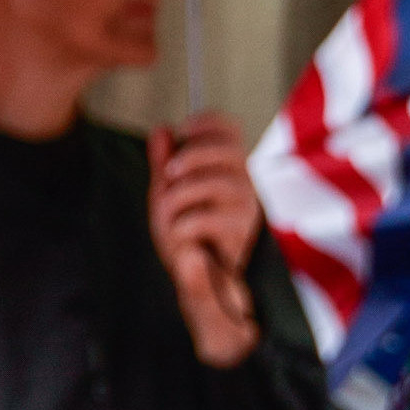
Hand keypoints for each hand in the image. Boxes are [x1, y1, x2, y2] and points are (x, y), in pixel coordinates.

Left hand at [147, 117, 261, 369]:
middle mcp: (244, 186)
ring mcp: (246, 212)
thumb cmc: (186, 240)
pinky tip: (180, 237)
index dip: (207, 123)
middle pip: (230, 150)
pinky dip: (186, 224)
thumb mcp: (167, 198)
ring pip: (221, 183)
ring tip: (169, 212)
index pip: (229, 130)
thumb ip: (165, 165)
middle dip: (194, 155)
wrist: (201, 286)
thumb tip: (162, 130)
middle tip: (170, 173)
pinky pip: (211, 218)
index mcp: (226, 170)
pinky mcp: (242, 238)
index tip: (181, 130)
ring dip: (184, 193)